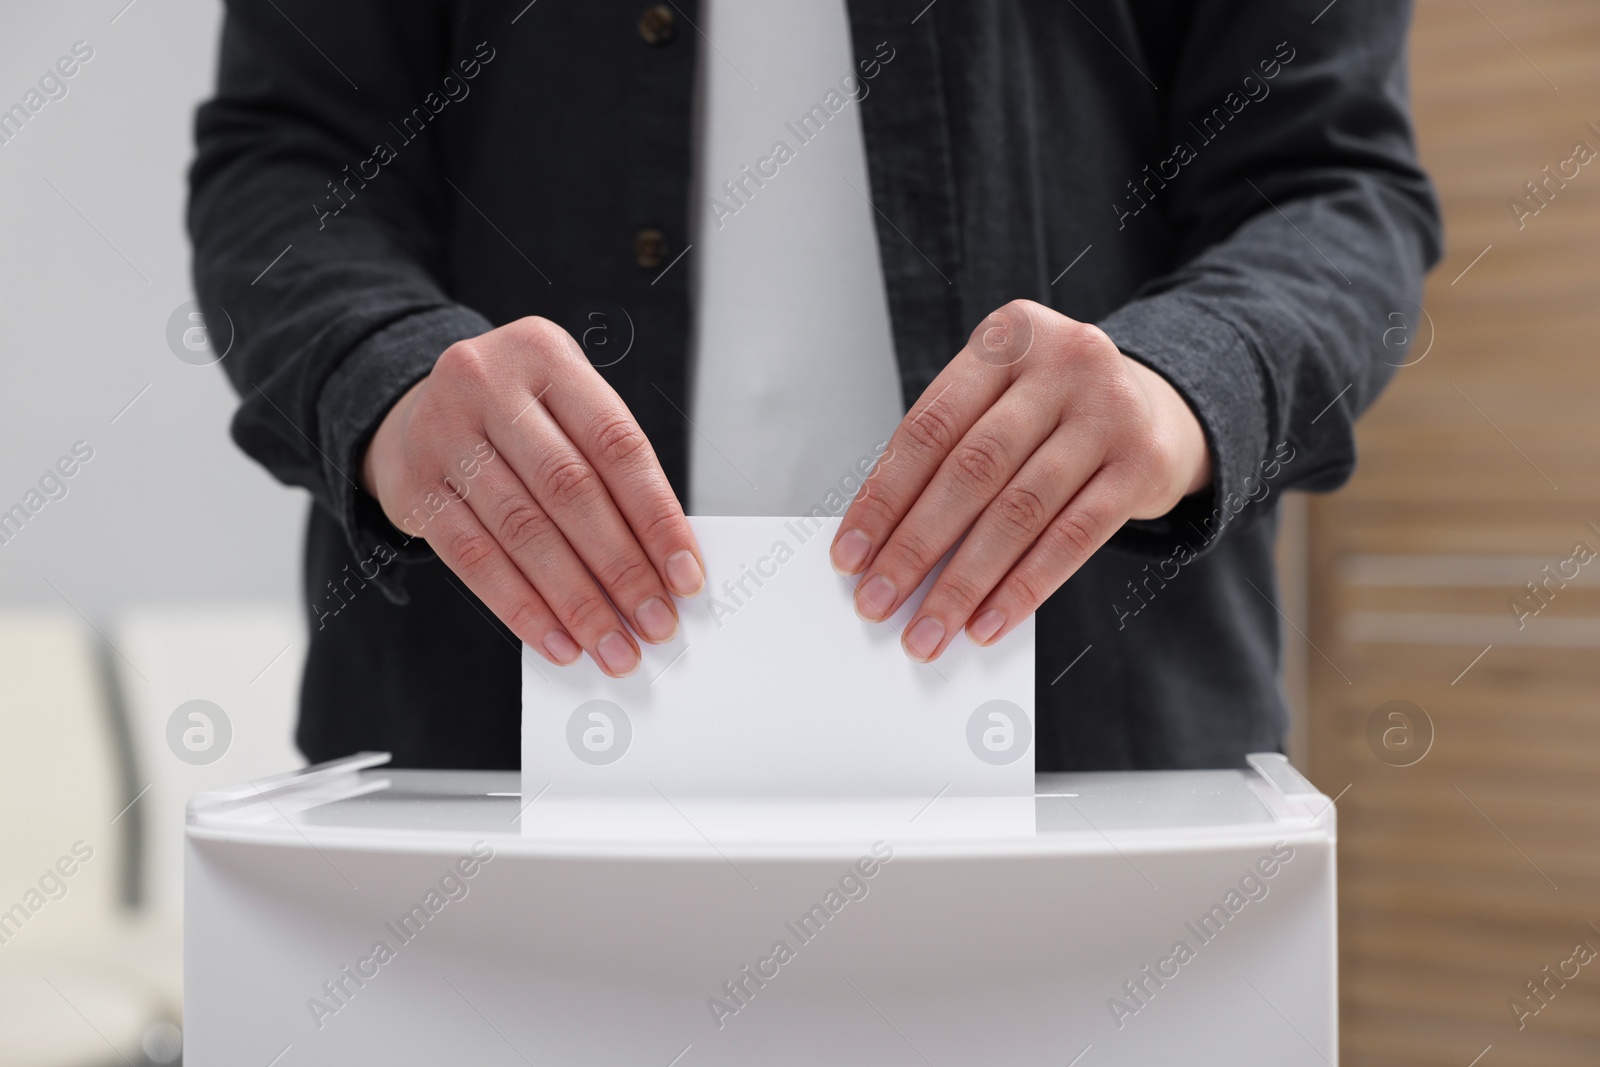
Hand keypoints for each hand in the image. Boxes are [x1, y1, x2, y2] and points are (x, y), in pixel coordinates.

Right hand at [362, 317, 704, 676]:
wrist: (421, 405)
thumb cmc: (521, 415)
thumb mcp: (567, 409)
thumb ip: (612, 471)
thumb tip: (665, 564)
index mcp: (544, 354)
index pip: (616, 444)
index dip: (657, 517)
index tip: (686, 575)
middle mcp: (486, 384)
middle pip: (569, 491)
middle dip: (621, 568)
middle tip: (654, 623)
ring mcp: (441, 433)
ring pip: (522, 532)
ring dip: (576, 601)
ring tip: (613, 645)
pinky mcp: (414, 486)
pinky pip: (474, 560)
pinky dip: (523, 609)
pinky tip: (558, 641)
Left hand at [829, 300, 1210, 661]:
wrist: (1161, 407)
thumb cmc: (1055, 412)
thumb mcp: (1002, 403)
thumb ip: (950, 456)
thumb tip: (885, 550)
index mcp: (1009, 336)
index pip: (929, 428)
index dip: (883, 498)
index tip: (849, 556)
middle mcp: (1063, 363)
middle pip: (971, 469)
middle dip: (915, 547)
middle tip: (877, 601)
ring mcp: (1109, 410)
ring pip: (1019, 511)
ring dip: (965, 582)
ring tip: (929, 629)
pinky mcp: (1143, 463)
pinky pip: (1073, 539)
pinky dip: (1024, 588)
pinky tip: (989, 623)